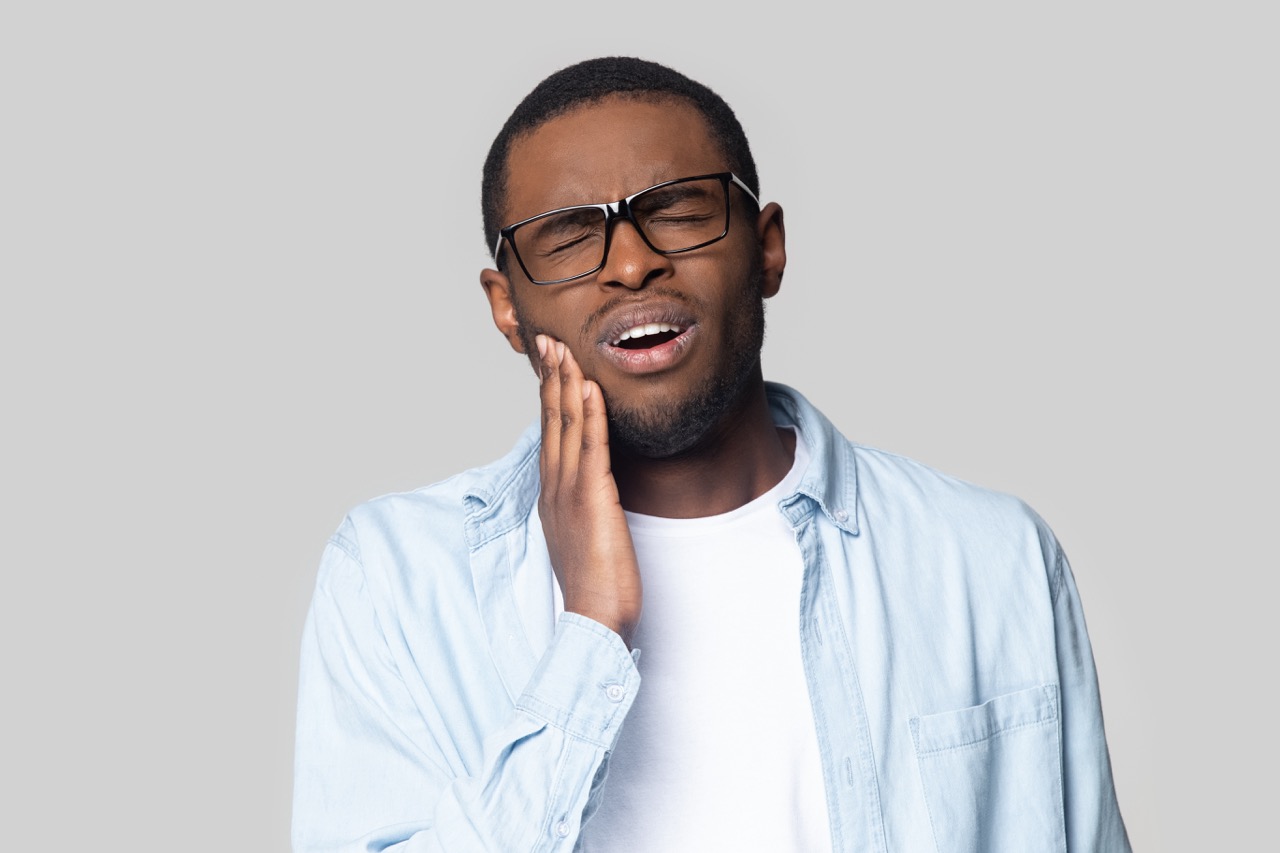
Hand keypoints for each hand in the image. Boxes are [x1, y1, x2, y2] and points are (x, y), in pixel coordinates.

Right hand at [535, 335, 642, 648]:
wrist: (595, 619)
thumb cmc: (596, 584)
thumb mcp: (586, 534)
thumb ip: (584, 505)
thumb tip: (592, 487)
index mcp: (552, 494)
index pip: (549, 433)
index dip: (548, 395)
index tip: (549, 363)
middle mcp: (554, 487)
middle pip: (551, 420)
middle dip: (550, 377)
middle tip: (548, 339)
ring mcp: (569, 491)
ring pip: (565, 426)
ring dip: (565, 383)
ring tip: (565, 348)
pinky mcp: (591, 500)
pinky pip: (590, 448)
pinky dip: (588, 414)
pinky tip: (589, 386)